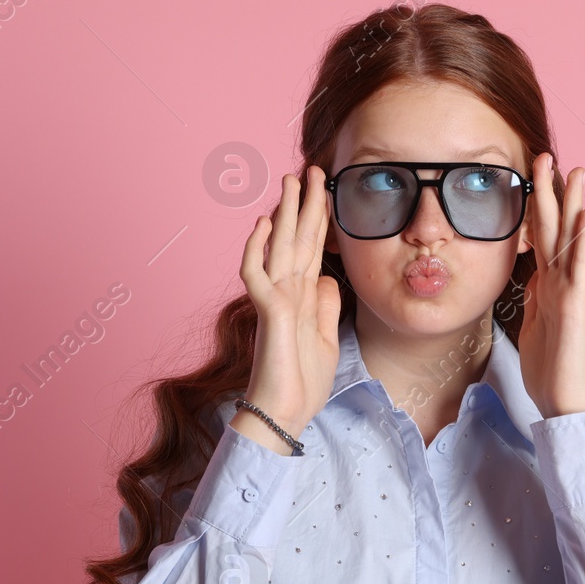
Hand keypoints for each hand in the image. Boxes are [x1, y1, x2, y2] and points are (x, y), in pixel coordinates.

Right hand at [236, 165, 342, 445]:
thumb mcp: (326, 338)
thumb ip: (325, 305)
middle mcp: (286, 292)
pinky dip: (256, 248)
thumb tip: (327, 276)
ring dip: (285, 212)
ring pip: (279, 246)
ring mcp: (275, 299)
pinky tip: (263, 224)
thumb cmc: (302, 382)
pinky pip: (257, 273)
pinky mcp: (267, 312)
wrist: (285, 414)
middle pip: (296, 239)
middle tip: (311, 170)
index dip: (317, 221)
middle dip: (304, 204)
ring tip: (291, 180)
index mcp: (301, 297)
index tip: (324, 192)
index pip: (310, 250)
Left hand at [516, 152, 584, 418]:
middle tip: (546, 156)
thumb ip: (534, 298)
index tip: (530, 177)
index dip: (536, 208)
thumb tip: (531, 276)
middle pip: (555, 230)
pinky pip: (580, 269)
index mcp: (548, 287)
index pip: (541, 238)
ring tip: (576, 172)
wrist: (567, 406)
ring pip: (571, 241)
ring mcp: (571, 294)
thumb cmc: (552, 372)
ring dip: (572, 204)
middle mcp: (562, 284)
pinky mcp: (575, 309)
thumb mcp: (532, 326)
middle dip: (551, 192)